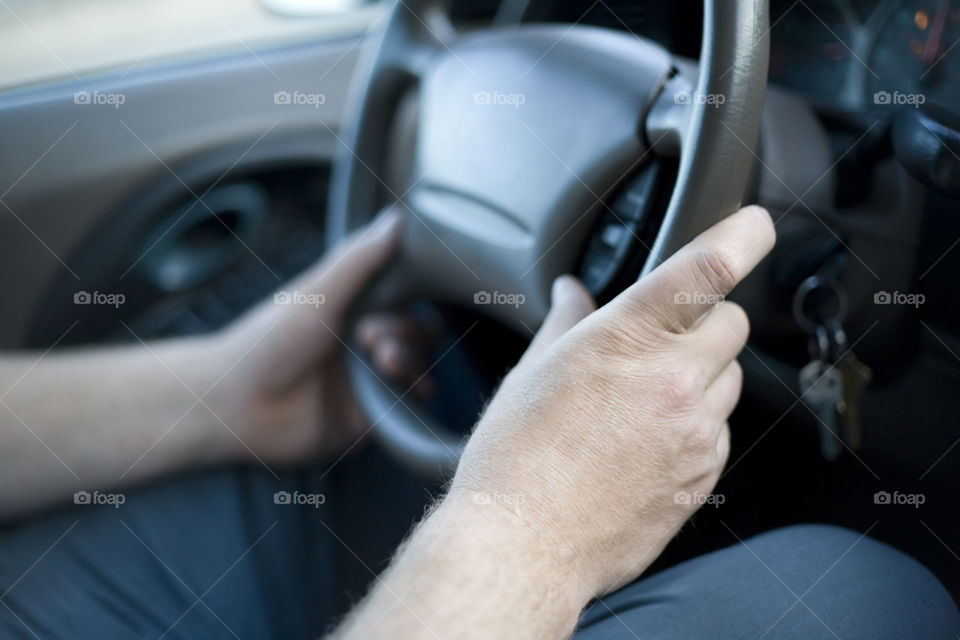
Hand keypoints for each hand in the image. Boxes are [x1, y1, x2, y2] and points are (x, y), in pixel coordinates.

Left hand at [207, 209, 428, 464]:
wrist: (235, 404)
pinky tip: (401, 390)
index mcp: (354, 313)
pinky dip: (412, 398)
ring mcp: (367, 385)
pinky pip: (407, 409)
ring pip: (420, 371)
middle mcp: (364, 348)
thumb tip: (396, 219)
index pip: (407, 303)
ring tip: (383, 364)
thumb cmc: (266, 342)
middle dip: (410, 336)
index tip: (392, 305)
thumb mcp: (317, 293)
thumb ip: (359, 259)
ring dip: (413, 364)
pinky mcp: (368, 420)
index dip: (409, 304)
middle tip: (372, 341)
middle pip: (420, 339)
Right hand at [445, 205, 775, 600]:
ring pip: (732, 378)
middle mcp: (673, 381)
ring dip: (703, 375)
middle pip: (733, 322)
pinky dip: (698, 424)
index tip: (755, 225)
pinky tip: (647, 443)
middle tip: (659, 341)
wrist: (525, 544)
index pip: (710, 267)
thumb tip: (573, 293)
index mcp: (626, 339)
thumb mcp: (532, 373)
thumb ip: (566, 321)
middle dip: (705, 320)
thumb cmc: (516, 460)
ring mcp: (695, 432)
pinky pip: (722, 430)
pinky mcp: (704, 475)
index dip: (744, 235)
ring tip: (644, 403)